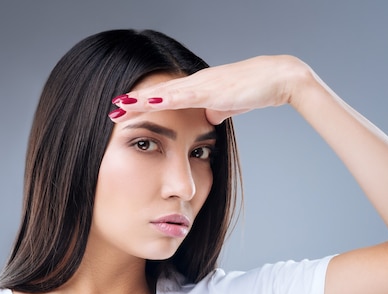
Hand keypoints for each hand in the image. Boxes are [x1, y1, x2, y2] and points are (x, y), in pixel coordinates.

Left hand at [110, 55, 312, 124]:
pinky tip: (146, 101)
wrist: (277, 78)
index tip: (123, 113)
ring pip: (163, 93)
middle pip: (157, 93)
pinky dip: (162, 99)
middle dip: (133, 103)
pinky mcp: (210, 89)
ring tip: (118, 106)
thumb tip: (207, 121)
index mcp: (196, 89)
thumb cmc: (255, 90)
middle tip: (110, 110)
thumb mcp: (229, 106)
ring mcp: (200, 85)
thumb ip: (215, 111)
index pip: (163, 97)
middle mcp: (194, 84)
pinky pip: (182, 96)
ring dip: (139, 100)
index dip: (142, 104)